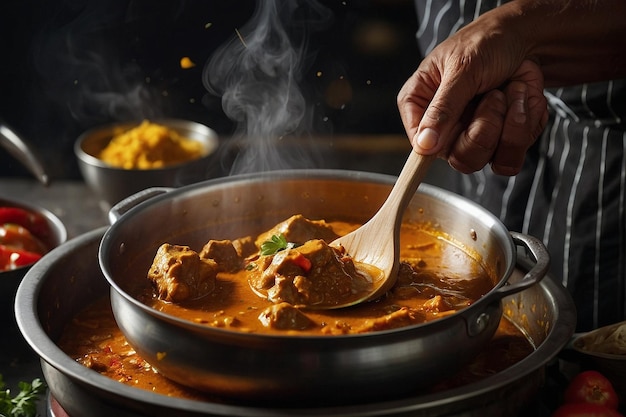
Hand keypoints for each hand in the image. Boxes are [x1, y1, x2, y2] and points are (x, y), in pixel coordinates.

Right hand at [397, 10, 548, 174]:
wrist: (526, 39)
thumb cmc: (486, 43)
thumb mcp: (463, 68)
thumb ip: (443, 107)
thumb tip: (424, 145)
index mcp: (421, 106)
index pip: (420, 145)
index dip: (440, 145)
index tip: (460, 126)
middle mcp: (444, 128)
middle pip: (461, 159)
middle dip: (487, 126)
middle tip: (495, 95)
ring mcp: (473, 138)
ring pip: (491, 160)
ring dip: (512, 122)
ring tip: (512, 90)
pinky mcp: (501, 143)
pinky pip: (515, 155)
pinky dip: (528, 123)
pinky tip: (523, 99)